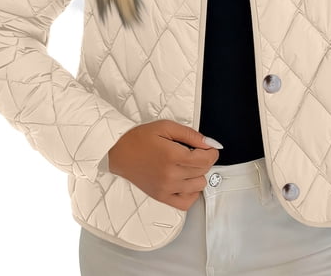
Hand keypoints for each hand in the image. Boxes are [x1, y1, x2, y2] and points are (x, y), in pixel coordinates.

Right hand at [107, 119, 222, 210]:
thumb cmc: (140, 138)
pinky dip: (191, 193)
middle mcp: (171, 175)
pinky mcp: (161, 197)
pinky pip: (187, 202)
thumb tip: (210, 143)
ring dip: (198, 175)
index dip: (212, 151)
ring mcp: (166, 188)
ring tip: (187, 165)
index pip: (206, 159)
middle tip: (195, 152)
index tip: (209, 147)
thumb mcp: (166, 127)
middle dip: (204, 160)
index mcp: (173, 156)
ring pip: (199, 186)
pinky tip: (186, 181)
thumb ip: (191, 135)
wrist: (119, 152)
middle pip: (203, 171)